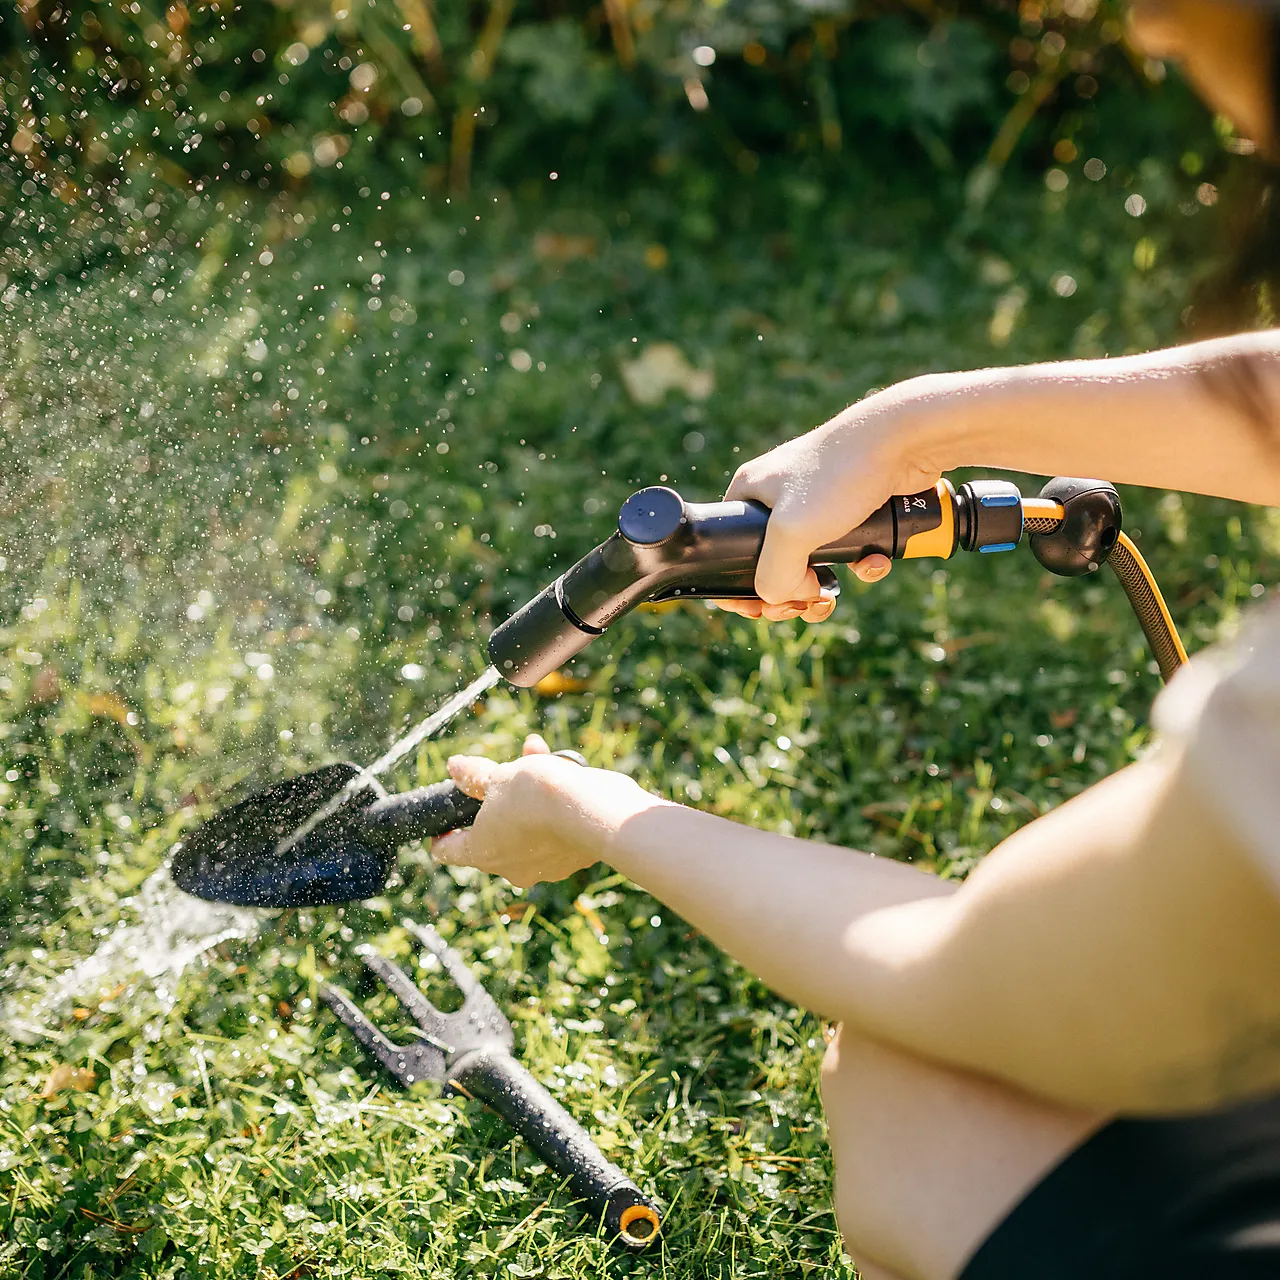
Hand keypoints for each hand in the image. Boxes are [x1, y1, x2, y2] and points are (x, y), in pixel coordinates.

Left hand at [431, 734, 667, 887]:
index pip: (448, 851)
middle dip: (496, 798)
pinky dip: (555, 804)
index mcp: (482, 852)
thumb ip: (474, 775)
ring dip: (527, 792)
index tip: (443, 822)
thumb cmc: (536, 796)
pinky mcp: (572, 859)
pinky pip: (555, 829)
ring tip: (535, 753)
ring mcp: (544, 867)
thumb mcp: (499, 776)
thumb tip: (455, 767)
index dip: (441, 834)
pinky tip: (562, 770)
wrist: (593, 811)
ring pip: (527, 825)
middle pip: (492, 832)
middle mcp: (511, 868)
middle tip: (501, 771)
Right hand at [718, 380, 954, 612]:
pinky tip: (875, 561)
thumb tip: (783, 597)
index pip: (726, 549)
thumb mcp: (790, 532)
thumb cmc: (838, 475)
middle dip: (787, 593)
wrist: (904, 441)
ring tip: (833, 597)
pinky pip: (850, 550)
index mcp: (750, 493)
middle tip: (803, 605)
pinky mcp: (856, 508)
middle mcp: (780, 496)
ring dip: (824, 588)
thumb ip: (772, 575)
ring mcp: (819, 502)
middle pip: (772, 563)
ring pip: (813, 563)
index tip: (761, 610)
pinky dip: (862, 564)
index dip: (739, 587)